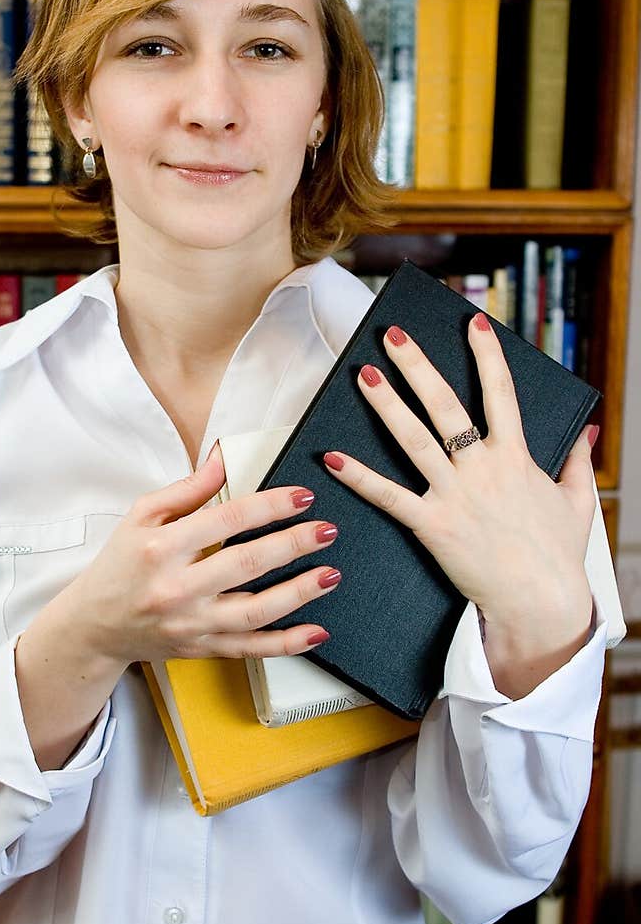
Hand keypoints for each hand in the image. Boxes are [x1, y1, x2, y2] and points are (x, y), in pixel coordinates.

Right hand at [66, 445, 342, 663]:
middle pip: (246, 564)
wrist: (94, 625)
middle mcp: (176, 588)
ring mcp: (190, 623)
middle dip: (292, 544)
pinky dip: (286, 643)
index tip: (301, 496)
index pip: (225, 520)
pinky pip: (250, 649)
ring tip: (331, 573)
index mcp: (160, 547)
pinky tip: (317, 631)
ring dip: (299, 592)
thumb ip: (187, 489)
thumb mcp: (141, 516)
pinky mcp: (200, 648)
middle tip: (327, 529)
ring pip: (255, 611)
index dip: (268, 506)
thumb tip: (223, 458)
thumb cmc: (120, 564)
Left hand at [321, 314, 597, 633]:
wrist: (541, 601)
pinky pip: (390, 497)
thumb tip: (589, 430)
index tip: (472, 323)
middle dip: (416, 366)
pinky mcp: (433, 526)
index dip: (487, 355)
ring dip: (386, 404)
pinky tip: (334, 458)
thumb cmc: (559, 555)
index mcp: (516, 457)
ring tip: (362, 374)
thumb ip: (580, 461)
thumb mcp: (579, 501)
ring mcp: (456, 495)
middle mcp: (482, 468)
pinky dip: (360, 477)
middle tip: (392, 336)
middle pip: (445, 405)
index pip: (500, 393)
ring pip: (413, 439)